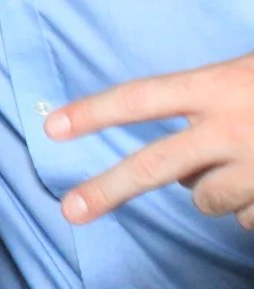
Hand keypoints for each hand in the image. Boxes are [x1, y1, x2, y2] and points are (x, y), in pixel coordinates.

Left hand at [48, 51, 253, 228]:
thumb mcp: (248, 71)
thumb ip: (209, 93)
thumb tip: (172, 110)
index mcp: (217, 88)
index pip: (140, 99)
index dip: (93, 113)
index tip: (52, 128)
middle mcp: (229, 129)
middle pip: (153, 166)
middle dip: (108, 190)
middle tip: (70, 211)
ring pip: (204, 199)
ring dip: (211, 189)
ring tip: (242, 164)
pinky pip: (245, 217)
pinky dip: (248, 204)